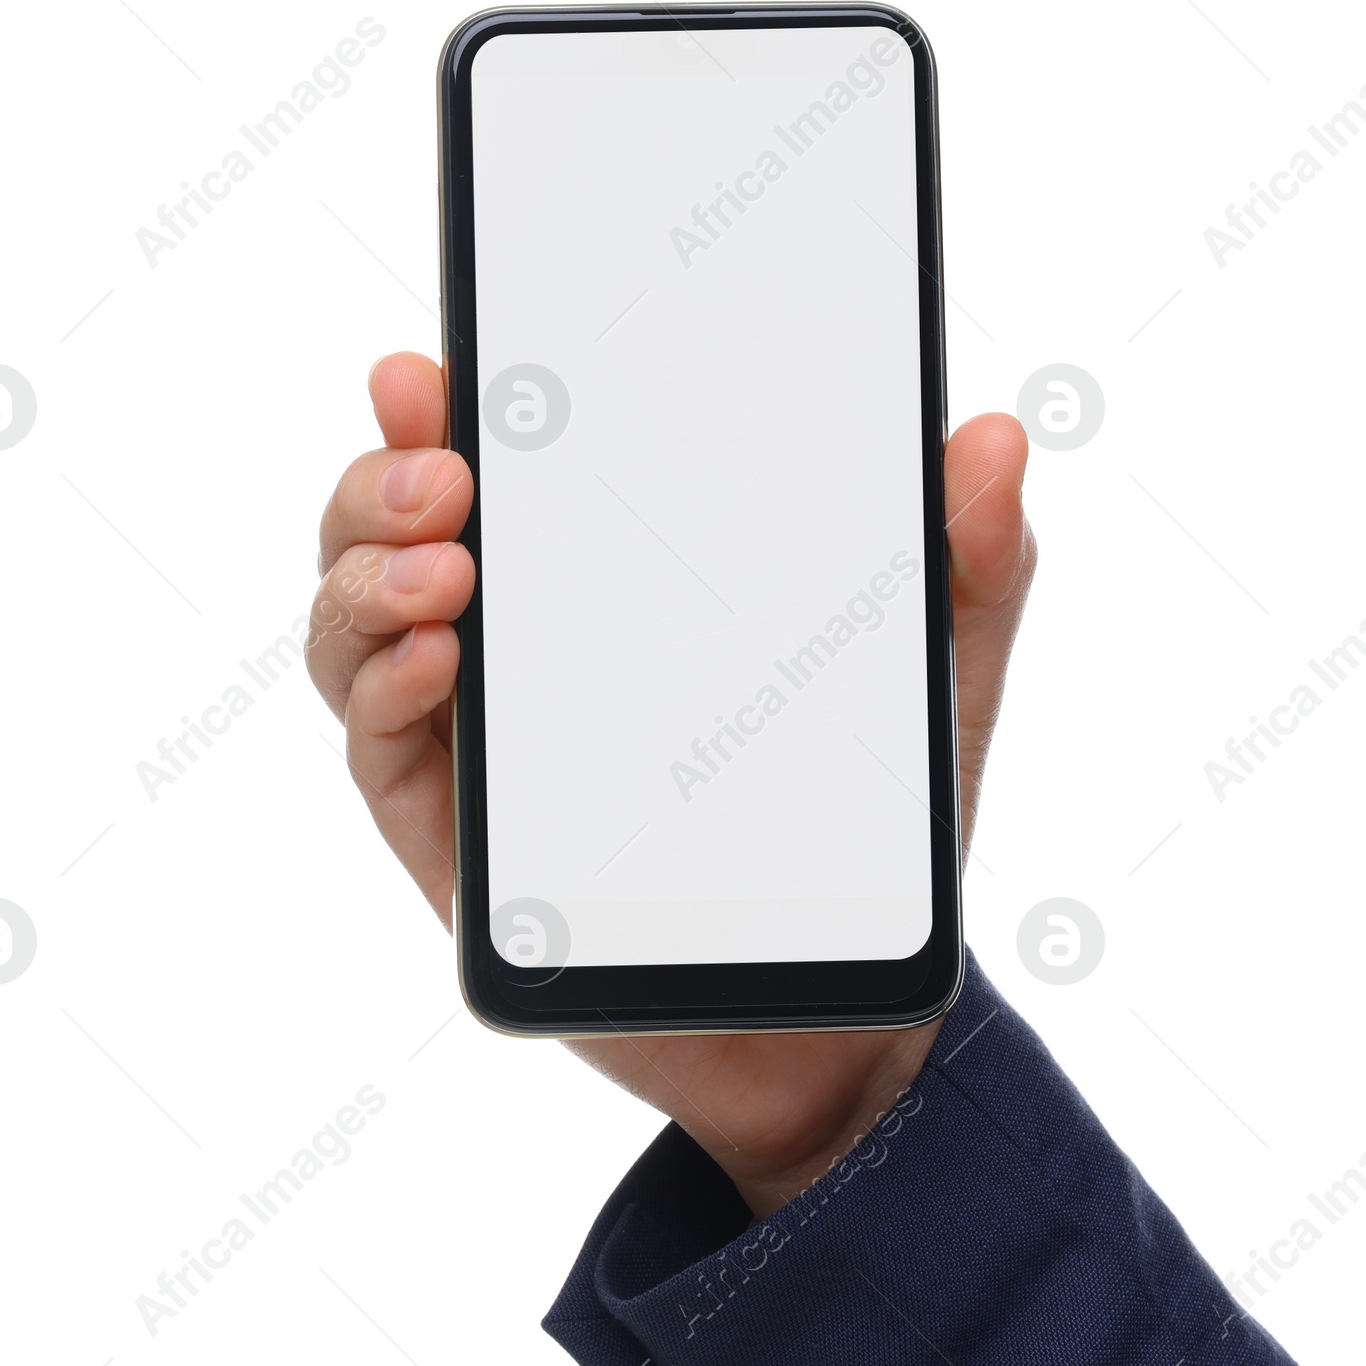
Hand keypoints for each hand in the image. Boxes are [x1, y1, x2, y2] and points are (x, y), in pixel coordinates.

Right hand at [310, 351, 1035, 1216]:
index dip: (451, 408)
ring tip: (448, 566)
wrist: (833, 1003)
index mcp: (608, 587)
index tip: (443, 362)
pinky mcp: (460, 840)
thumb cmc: (864, 833)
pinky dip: (383, 694)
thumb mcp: (931, 684)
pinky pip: (381, 753)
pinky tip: (433, 664)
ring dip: (368, 578)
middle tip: (446, 463)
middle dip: (389, 475)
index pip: (507, 470)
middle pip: (397, 532)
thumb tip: (1003, 438)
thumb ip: (967, 564)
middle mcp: (522, 652)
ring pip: (362, 630)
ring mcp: (481, 743)